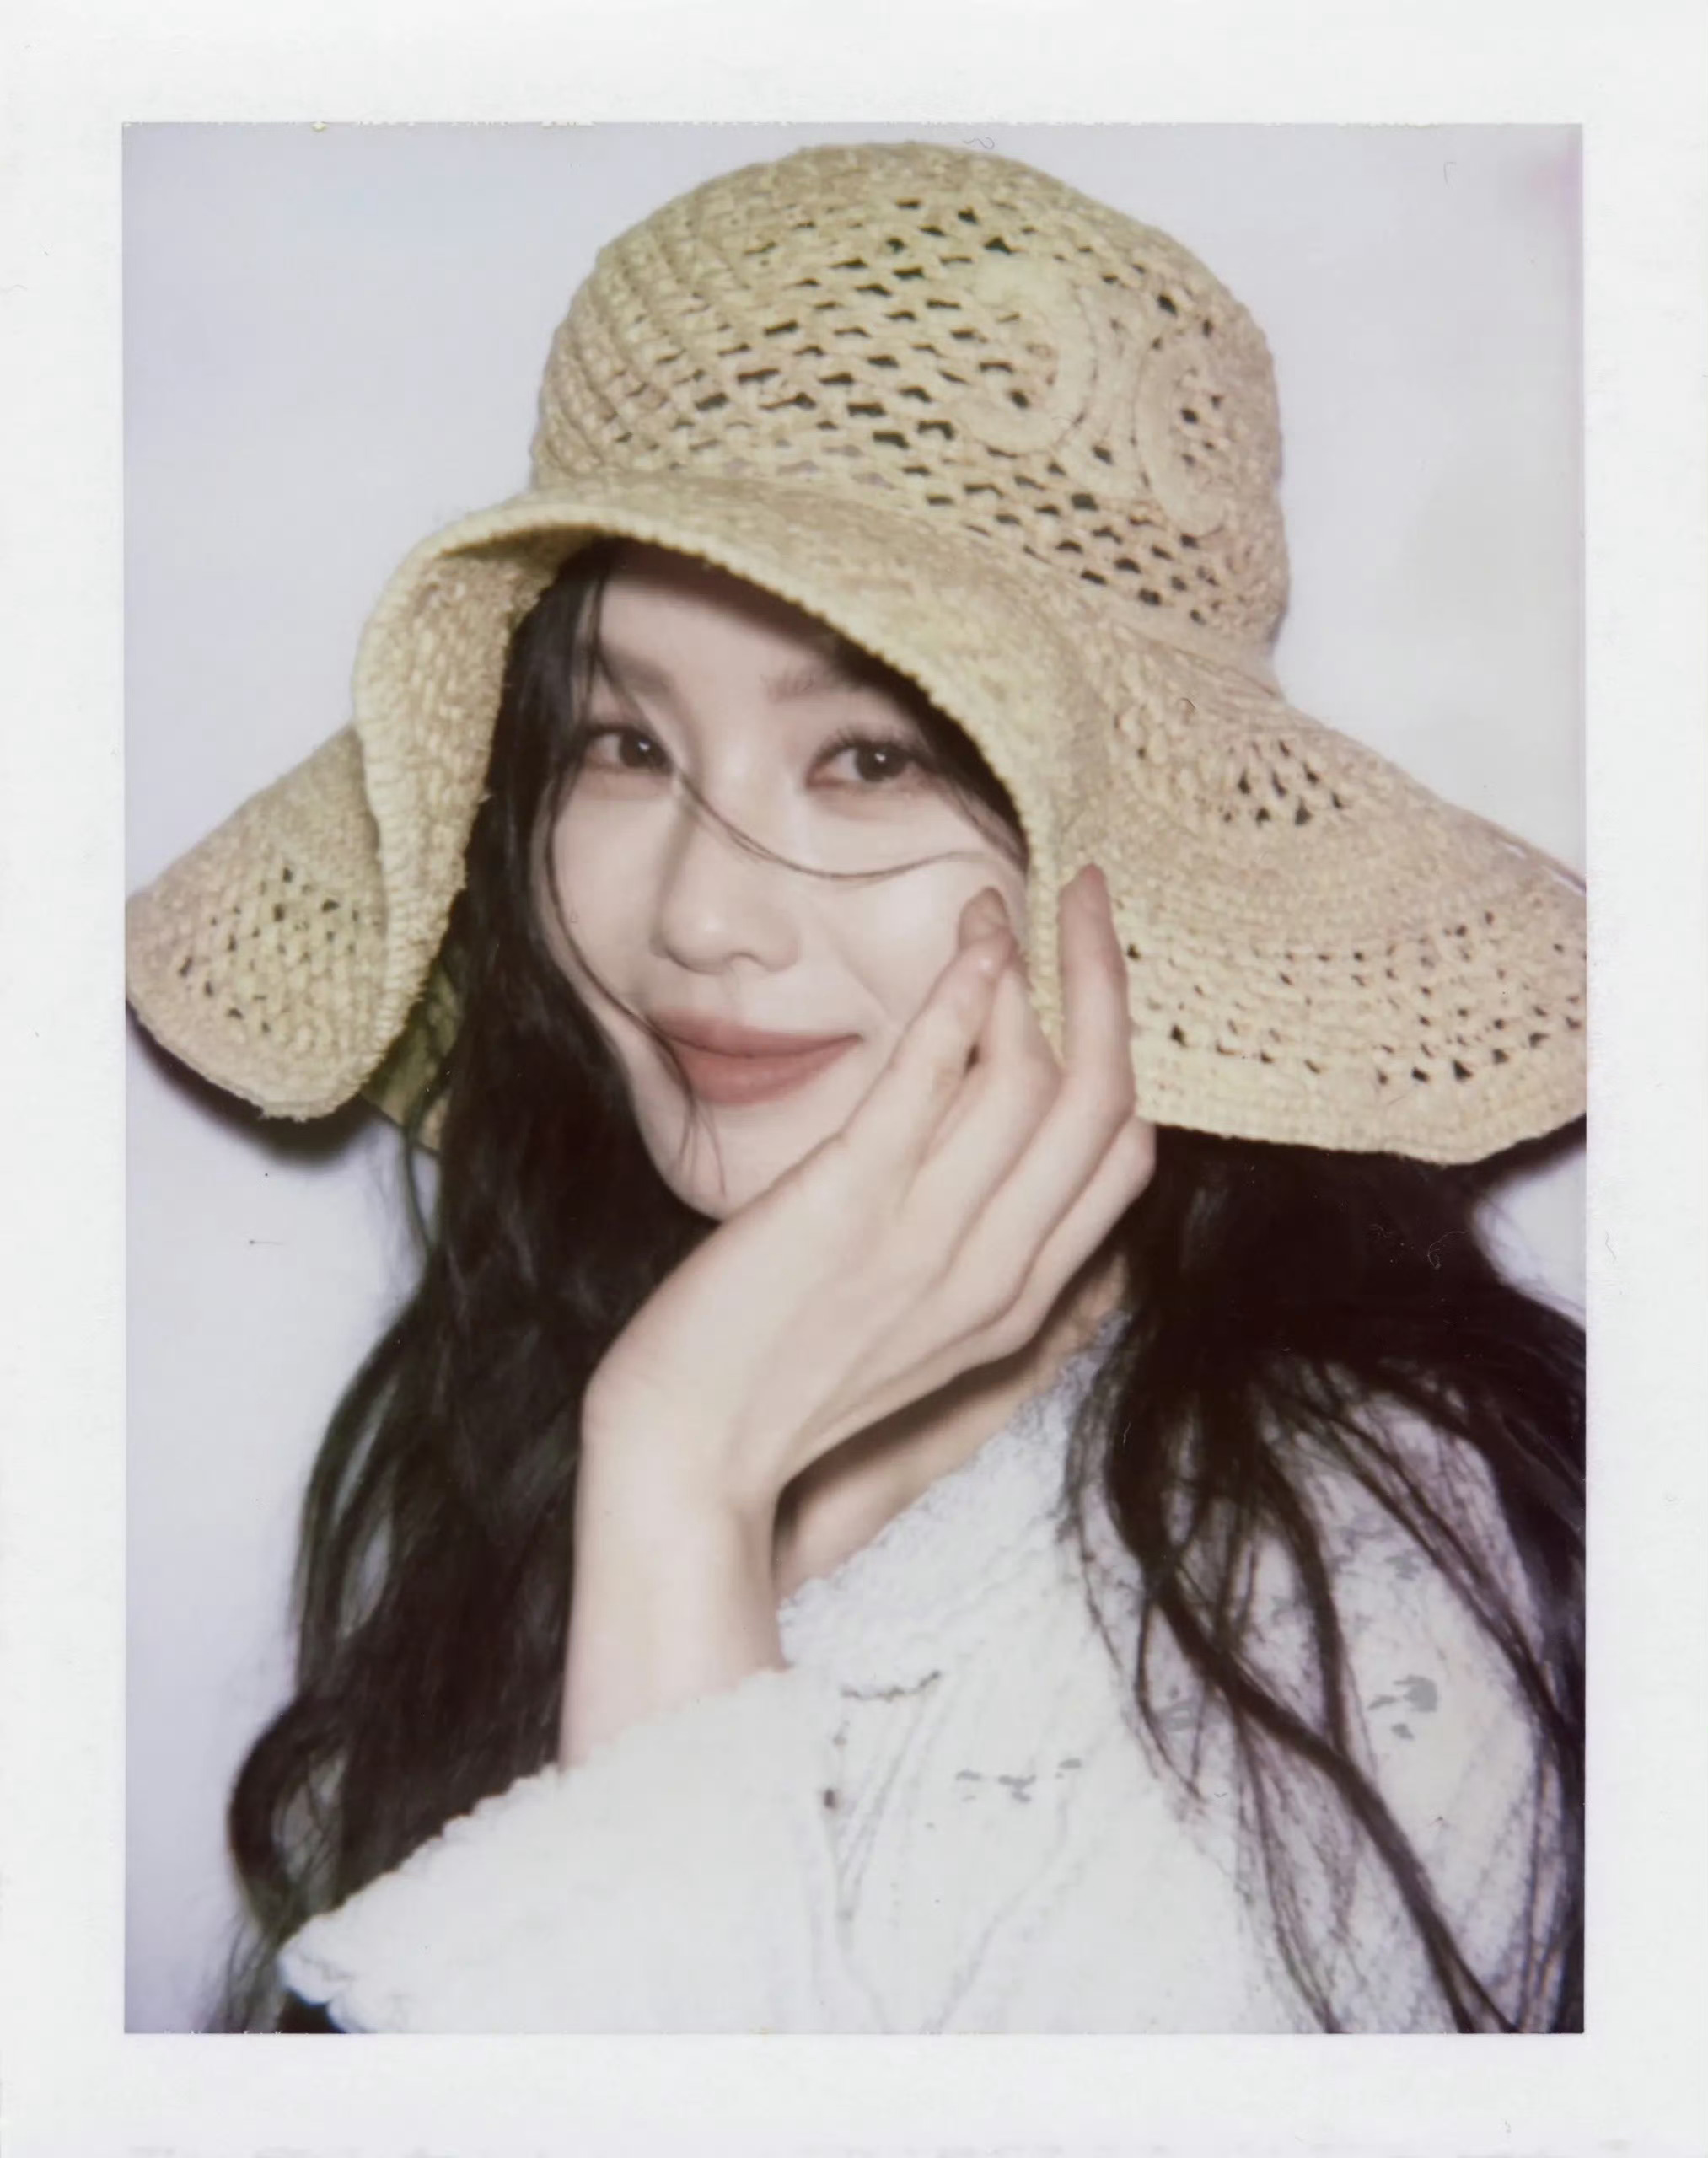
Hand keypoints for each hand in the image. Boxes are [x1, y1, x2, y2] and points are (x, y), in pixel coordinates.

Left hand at [580, 864, 1155, 1526]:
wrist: (691, 1459)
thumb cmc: (789, 1386)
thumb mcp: (923, 1343)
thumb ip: (987, 1269)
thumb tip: (1026, 1194)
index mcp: (1021, 1304)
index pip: (1125, 1160)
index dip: (1124, 1051)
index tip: (1097, 974)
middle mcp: (996, 1271)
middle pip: (1104, 1104)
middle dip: (1105, 980)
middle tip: (1082, 892)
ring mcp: (926, 1240)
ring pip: (1030, 1082)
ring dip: (1025, 968)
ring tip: (994, 905)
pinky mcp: (846, 1207)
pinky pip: (930, 1085)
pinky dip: (961, 1004)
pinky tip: (971, 948)